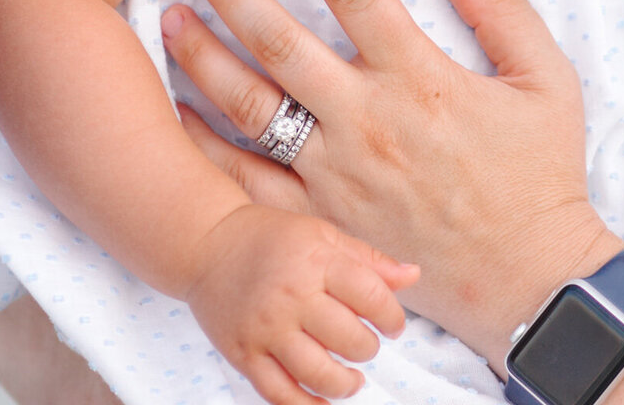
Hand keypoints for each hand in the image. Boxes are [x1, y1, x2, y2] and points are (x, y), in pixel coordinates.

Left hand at [163, 0, 621, 368]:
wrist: (527, 280)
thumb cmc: (540, 175)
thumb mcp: (548, 81)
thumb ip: (503, 11)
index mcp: (420, 79)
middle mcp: (367, 122)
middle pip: (282, 41)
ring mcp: (336, 176)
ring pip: (251, 106)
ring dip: (203, 56)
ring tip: (171, 14)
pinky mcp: (320, 223)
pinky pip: (246, 182)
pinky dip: (205, 145)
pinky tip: (179, 109)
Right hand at [185, 202, 415, 404]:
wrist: (209, 245)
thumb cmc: (275, 237)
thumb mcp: (324, 235)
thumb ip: (369, 260)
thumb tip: (414, 276)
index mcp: (316, 261)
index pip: (370, 296)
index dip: (392, 316)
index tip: (395, 325)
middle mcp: (291, 297)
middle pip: (347, 339)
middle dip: (368, 349)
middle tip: (368, 347)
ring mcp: (265, 330)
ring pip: (316, 373)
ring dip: (344, 384)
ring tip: (353, 380)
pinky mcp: (243, 355)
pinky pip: (278, 393)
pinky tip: (323, 401)